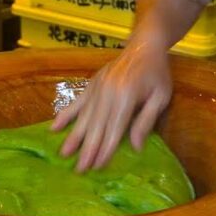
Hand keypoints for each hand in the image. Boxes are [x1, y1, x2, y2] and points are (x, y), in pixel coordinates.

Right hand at [51, 48, 171, 172]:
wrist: (144, 46)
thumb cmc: (157, 73)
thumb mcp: (161, 97)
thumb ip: (146, 120)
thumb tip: (135, 147)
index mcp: (126, 96)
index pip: (114, 129)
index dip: (105, 149)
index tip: (96, 167)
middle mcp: (107, 92)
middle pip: (95, 126)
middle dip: (87, 149)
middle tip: (78, 170)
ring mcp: (97, 87)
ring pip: (83, 116)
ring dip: (73, 136)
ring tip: (63, 154)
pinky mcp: (91, 84)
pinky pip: (76, 102)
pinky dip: (65, 115)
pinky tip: (54, 127)